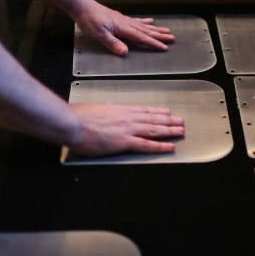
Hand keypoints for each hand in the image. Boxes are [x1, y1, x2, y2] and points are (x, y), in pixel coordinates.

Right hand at [67, 103, 184, 155]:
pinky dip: (160, 146)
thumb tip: (109, 110)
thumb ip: (106, 110)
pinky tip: (169, 147)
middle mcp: (128, 118)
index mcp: (121, 110)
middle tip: (181, 122)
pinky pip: (147, 144)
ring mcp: (128, 129)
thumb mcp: (96, 108)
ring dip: (170, 131)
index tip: (167, 113)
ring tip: (181, 132)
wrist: (73, 123)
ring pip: (155, 130)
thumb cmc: (79, 117)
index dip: (158, 112)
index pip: (144, 111)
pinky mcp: (125, 141)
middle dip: (170, 121)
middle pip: (154, 120)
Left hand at [73, 0, 174, 55]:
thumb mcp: (99, 34)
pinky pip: (137, 20)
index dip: (154, 43)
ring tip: (166, 30)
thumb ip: (113, 43)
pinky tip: (150, 21)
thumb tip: (125, 52)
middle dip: (160, 36)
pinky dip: (145, 22)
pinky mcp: (120, 18)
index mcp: (123, 28)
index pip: (142, 38)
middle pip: (147, 31)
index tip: (164, 47)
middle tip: (172, 38)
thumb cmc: (89, 20)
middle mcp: (126, 23)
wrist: (82, 7)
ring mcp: (124, 20)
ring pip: (144, 25)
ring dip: (156, 29)